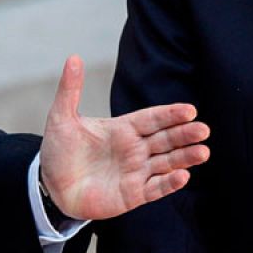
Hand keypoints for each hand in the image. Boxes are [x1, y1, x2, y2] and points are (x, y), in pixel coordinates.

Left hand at [40, 55, 209, 220]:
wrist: (50, 186)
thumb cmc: (59, 151)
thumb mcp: (61, 118)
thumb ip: (70, 90)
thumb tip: (73, 57)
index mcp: (124, 128)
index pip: (153, 119)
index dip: (171, 115)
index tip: (190, 110)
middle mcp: (135, 149)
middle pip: (166, 139)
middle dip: (184, 134)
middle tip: (203, 129)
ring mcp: (136, 172)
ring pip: (167, 163)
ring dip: (185, 157)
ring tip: (203, 152)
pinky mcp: (133, 194)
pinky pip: (155, 188)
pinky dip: (169, 183)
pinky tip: (183, 176)